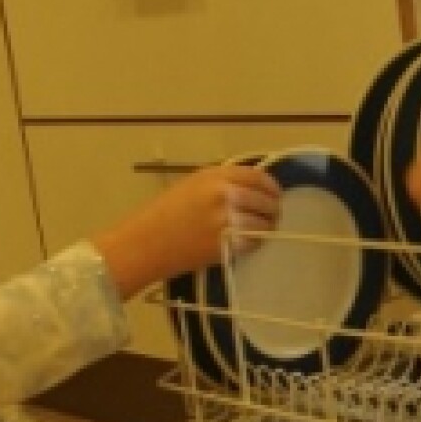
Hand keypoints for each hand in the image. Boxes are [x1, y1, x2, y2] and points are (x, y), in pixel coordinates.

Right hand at [93, 163, 281, 297]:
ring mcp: (225, 220)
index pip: (258, 177)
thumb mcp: (192, 185)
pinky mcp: (225, 245)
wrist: (145, 243)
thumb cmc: (164, 213)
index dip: (272, 187)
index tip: (276, 195)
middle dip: (274, 210)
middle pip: (266, 201)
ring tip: (263, 231)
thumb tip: (252, 188)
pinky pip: (253, 243)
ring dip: (267, 228)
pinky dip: (256, 243)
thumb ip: (222, 182)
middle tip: (273, 216)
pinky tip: (249, 243)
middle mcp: (223, 195)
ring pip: (263, 224)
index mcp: (215, 176)